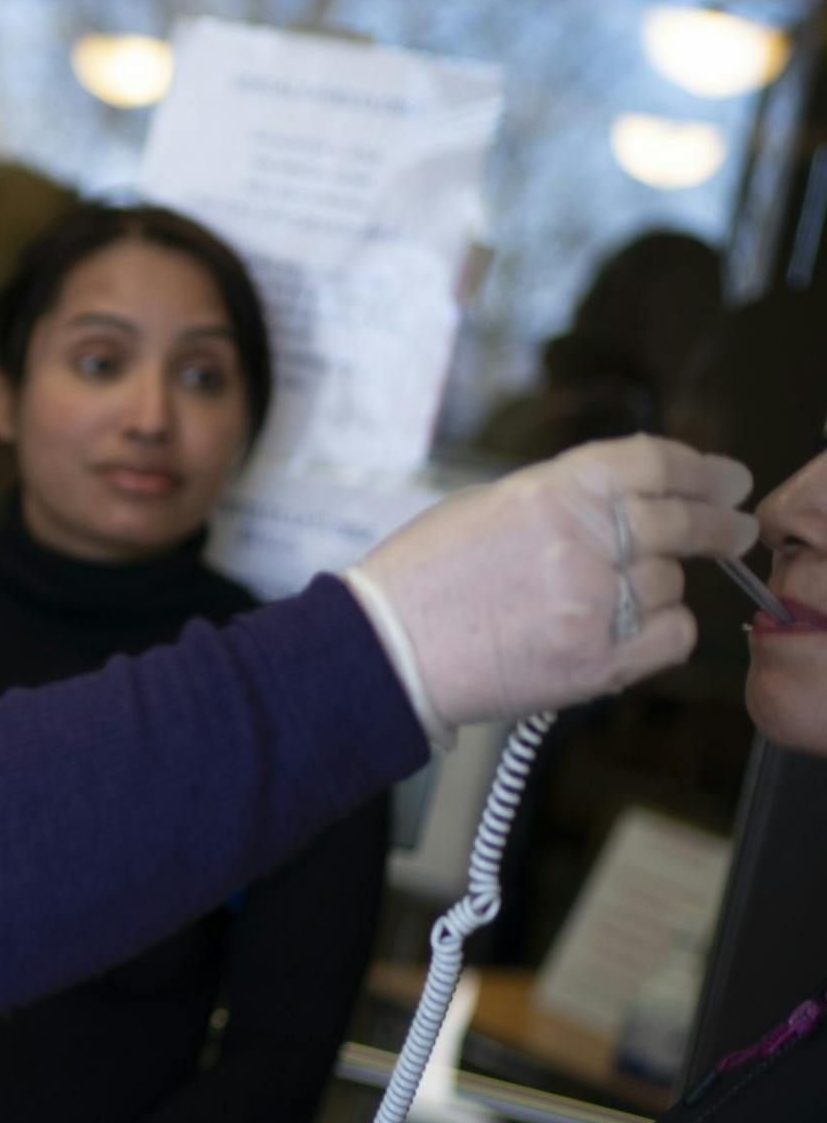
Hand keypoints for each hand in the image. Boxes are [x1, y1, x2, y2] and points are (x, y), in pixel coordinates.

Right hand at [351, 435, 755, 732]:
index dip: (702, 468)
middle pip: (682, 520)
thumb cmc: (423, 579)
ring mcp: (594, 603)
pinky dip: (666, 629)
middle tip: (734, 530)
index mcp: (550, 492)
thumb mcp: (487, 506)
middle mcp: (581, 542)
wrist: (387, 651)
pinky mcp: (598, 660)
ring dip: (659, 585)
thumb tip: (628, 499)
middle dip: (719, 524)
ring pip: (672, 582)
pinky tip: (634, 627)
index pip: (654, 463)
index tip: (727, 480)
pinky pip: (673, 635)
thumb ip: (562, 498)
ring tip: (615, 597)